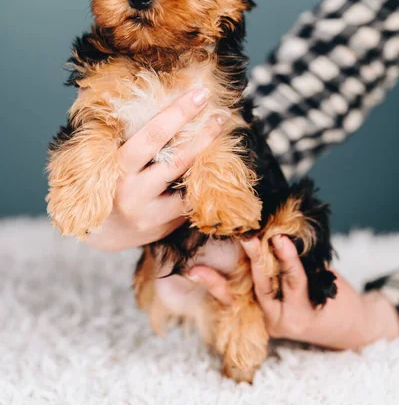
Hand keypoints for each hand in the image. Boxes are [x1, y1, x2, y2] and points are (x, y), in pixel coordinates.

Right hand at [85, 88, 224, 251]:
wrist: (98, 231)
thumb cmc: (103, 180)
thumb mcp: (104, 156)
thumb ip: (124, 132)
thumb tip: (147, 91)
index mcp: (116, 167)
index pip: (152, 135)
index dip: (179, 113)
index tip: (200, 93)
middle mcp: (132, 193)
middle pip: (178, 160)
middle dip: (204, 135)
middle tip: (222, 114)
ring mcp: (149, 215)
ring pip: (189, 186)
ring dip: (209, 161)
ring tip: (221, 140)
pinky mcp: (163, 229)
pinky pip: (189, 204)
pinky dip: (201, 185)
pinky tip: (210, 170)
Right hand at [188, 235, 398, 349]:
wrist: (353, 325)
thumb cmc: (318, 294)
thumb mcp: (289, 284)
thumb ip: (271, 265)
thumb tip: (259, 225)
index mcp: (256, 308)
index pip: (227, 295)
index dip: (210, 282)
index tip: (192, 270)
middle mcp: (265, 316)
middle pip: (244, 286)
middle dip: (238, 260)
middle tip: (236, 235)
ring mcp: (282, 317)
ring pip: (265, 284)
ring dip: (261, 257)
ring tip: (257, 236)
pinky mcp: (301, 315)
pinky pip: (293, 282)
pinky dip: (288, 259)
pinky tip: (283, 242)